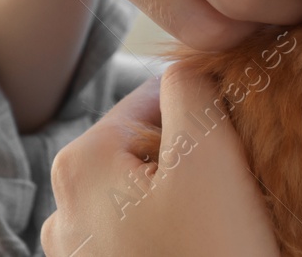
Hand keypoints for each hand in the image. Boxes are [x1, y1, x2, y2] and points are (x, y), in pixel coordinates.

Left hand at [42, 70, 278, 256]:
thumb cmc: (213, 255)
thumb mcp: (209, 153)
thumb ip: (191, 87)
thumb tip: (188, 64)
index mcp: (80, 160)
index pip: (158, 95)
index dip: (210, 110)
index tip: (238, 145)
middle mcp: (63, 204)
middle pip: (150, 144)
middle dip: (195, 155)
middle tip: (233, 190)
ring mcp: (80, 254)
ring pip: (150, 191)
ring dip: (188, 196)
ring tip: (221, 225)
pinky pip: (146, 234)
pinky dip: (176, 233)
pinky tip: (203, 249)